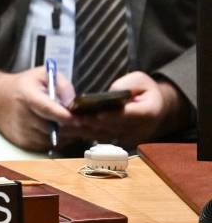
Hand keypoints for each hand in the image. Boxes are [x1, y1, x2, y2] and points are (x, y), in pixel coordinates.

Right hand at [0, 67, 73, 150]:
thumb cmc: (23, 86)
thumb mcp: (42, 75)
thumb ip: (61, 84)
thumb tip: (74, 102)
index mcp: (27, 96)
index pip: (48, 109)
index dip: (65, 116)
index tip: (79, 118)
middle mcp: (23, 116)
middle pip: (55, 128)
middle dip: (75, 127)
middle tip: (92, 124)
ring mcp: (23, 132)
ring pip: (55, 139)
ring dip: (69, 134)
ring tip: (79, 126)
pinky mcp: (24, 143)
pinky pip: (49, 145)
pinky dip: (60, 140)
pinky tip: (65, 131)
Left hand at [64, 71, 190, 146]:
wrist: (157, 107)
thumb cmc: (145, 90)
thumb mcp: (140, 80)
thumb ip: (126, 85)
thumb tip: (109, 94)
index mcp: (149, 112)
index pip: (129, 115)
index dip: (112, 115)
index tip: (97, 114)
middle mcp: (140, 129)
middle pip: (113, 127)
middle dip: (92, 122)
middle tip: (73, 118)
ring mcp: (130, 138)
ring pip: (105, 135)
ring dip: (84, 130)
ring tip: (65, 124)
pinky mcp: (120, 142)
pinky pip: (101, 139)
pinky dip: (84, 134)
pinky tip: (69, 129)